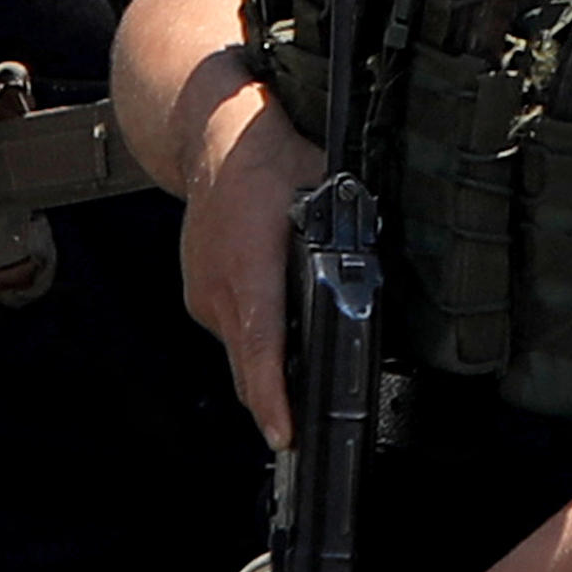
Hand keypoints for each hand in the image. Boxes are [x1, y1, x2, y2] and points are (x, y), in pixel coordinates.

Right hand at [177, 85, 314, 446]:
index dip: (274, 397)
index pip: (262, 347)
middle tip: (299, 432)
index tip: (283, 433)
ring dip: (266, 368)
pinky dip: (254, 339)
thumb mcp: (323, 189)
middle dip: (274, 403)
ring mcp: (204, 292)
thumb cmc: (267, 161)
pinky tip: (277, 330)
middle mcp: (220, 288)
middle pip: (248, 367)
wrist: (211, 138)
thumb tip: (373, 263)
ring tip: (295, 379)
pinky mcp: (198, 292)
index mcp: (250, 268)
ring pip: (239, 352)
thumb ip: (346, 234)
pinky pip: (230, 330)